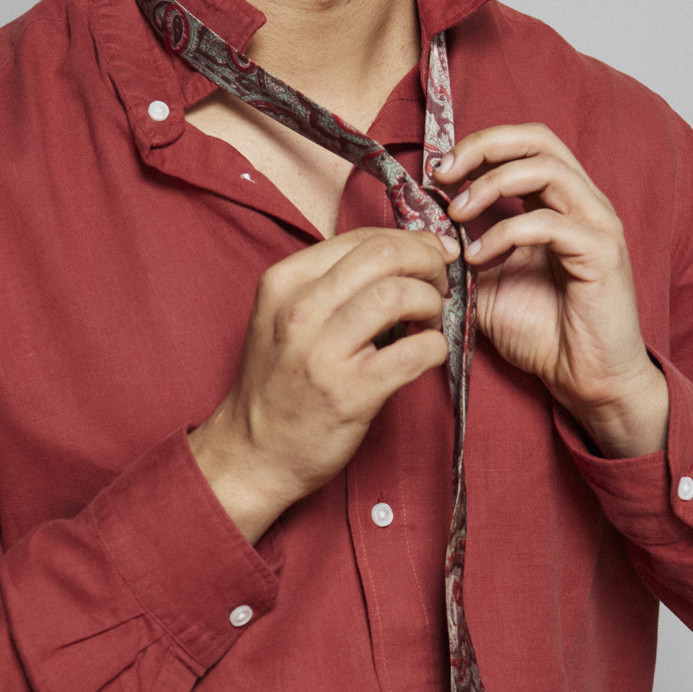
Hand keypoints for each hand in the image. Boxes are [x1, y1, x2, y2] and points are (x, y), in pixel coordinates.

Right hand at [190, 225, 456, 541]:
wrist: (252, 452)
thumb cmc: (278, 385)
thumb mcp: (282, 318)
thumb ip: (328, 285)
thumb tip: (396, 257)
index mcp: (284, 283)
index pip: (361, 239)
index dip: (408, 241)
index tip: (429, 255)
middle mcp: (299, 311)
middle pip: (384, 255)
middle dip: (427, 262)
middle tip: (440, 283)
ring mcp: (323, 352)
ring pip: (399, 294)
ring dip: (432, 302)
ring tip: (431, 319)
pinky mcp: (351, 392)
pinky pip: (415, 351)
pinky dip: (436, 346)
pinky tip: (429, 353)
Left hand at [432, 126, 668, 457]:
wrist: (586, 379)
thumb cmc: (543, 332)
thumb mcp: (487, 285)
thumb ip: (462, 252)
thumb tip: (417, 231)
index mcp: (559, 202)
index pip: (524, 143)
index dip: (479, 145)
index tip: (438, 172)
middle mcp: (583, 202)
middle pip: (538, 138)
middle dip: (483, 147)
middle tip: (443, 174)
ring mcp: (597, 224)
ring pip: (546, 169)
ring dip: (490, 185)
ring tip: (456, 215)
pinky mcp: (601, 253)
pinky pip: (548, 223)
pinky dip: (505, 233)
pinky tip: (478, 257)